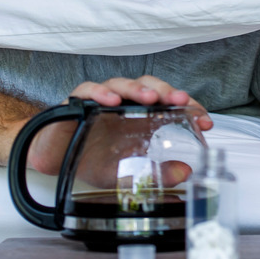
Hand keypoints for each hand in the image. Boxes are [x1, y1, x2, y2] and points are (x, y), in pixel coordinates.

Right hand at [27, 76, 212, 176]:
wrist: (54, 161)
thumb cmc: (91, 160)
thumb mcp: (127, 174)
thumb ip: (155, 174)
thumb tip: (185, 172)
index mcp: (141, 117)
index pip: (170, 104)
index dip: (189, 108)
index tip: (205, 121)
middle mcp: (124, 103)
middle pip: (150, 87)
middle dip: (168, 91)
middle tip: (181, 100)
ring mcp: (101, 100)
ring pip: (123, 84)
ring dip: (138, 88)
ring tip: (151, 98)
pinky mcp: (77, 102)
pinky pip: (87, 90)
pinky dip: (99, 92)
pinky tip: (110, 100)